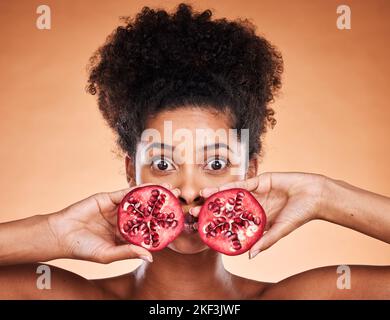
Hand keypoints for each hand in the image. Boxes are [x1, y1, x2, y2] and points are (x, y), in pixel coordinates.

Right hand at [48, 183, 177, 263]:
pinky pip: (126, 193)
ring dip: (153, 195)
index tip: (177, 222)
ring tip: (170, 189)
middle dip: (162, 206)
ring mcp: (117, 208)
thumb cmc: (83, 249)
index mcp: (125, 235)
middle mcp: (124, 220)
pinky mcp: (108, 197)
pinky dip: (138, 189)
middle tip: (179, 200)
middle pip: (147, 212)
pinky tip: (151, 187)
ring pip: (138, 200)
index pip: (147, 229)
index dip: (161, 225)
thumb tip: (151, 257)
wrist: (61, 235)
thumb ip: (128, 252)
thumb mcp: (108, 254)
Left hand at [191, 172, 325, 257]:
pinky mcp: (260, 180)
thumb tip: (250, 256)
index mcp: (257, 219)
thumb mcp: (280, 230)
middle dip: (213, 209)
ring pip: (233, 194)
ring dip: (217, 195)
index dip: (220, 225)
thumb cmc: (300, 215)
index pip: (234, 222)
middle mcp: (253, 205)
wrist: (315, 195)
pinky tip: (218, 188)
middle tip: (195, 211)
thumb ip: (266, 241)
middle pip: (229, 208)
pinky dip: (231, 186)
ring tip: (201, 196)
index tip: (204, 229)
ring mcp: (256, 193)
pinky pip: (243, 183)